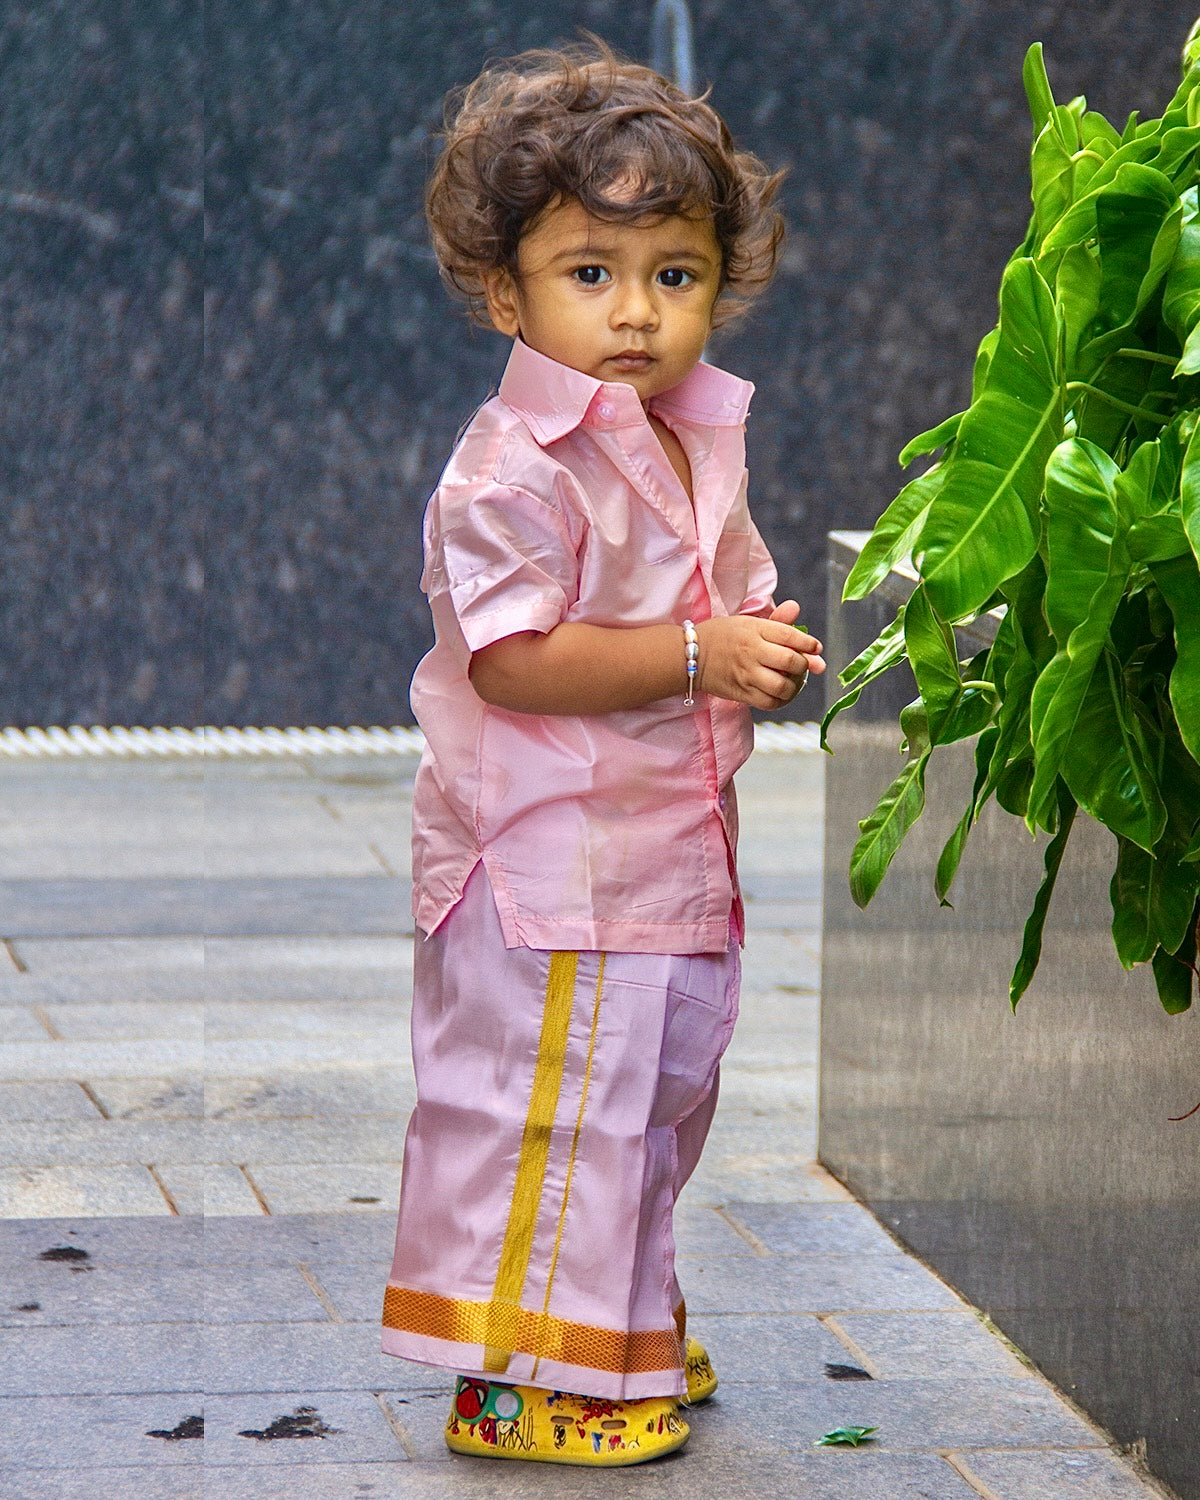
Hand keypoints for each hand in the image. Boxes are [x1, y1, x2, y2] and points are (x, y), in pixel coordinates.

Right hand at [696, 601, 824, 710]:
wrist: (690, 655)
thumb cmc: (723, 636)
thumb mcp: (748, 621)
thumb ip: (775, 619)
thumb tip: (796, 608)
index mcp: (754, 629)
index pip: (789, 636)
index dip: (808, 644)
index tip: (816, 648)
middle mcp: (751, 651)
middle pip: (789, 661)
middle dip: (803, 665)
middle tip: (802, 666)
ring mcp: (746, 674)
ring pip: (782, 686)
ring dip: (795, 686)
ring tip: (793, 682)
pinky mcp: (741, 693)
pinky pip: (769, 703)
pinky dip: (781, 700)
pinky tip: (781, 694)